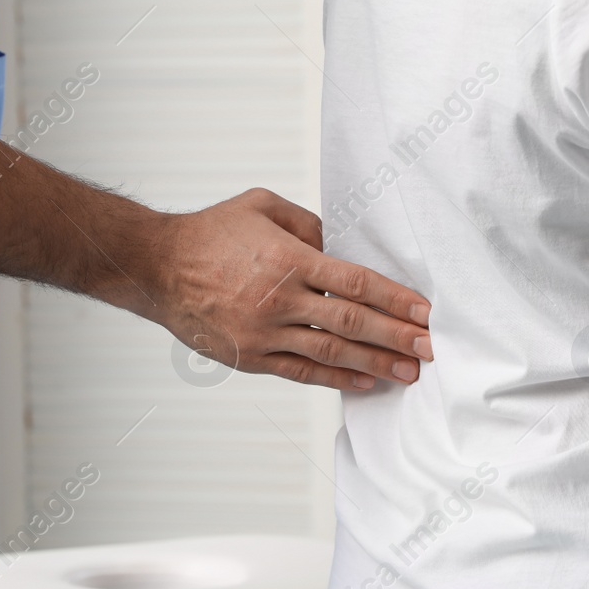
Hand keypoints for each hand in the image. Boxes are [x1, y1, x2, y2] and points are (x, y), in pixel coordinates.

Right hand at [144, 187, 431, 389]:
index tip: (424, 311)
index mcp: (289, 260)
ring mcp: (265, 333)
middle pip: (353, 322)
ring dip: (376, 363)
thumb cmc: (211, 233)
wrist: (157, 267)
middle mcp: (281, 301)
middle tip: (430, 348)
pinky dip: (337, 378)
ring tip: (409, 372)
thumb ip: (308, 224)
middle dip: (397, 336)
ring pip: (332, 352)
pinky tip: (366, 381)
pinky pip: (302, 372)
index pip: (356, 282)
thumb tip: (339, 245)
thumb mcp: (263, 206)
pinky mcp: (251, 357)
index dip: (395, 298)